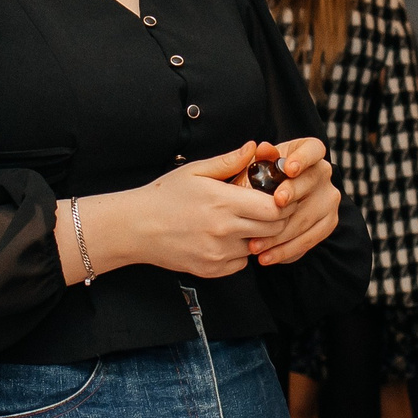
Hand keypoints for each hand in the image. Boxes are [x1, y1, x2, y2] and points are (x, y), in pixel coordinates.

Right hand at [93, 141, 285, 278]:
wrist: (136, 228)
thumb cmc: (164, 196)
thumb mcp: (195, 171)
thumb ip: (229, 161)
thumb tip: (254, 148)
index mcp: (223, 202)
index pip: (274, 208)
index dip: (280, 202)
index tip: (274, 196)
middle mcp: (224, 230)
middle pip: (273, 229)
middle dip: (274, 219)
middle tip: (263, 209)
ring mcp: (218, 253)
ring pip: (258, 247)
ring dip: (256, 236)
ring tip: (240, 223)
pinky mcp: (211, 270)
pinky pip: (241, 263)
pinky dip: (239, 253)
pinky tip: (224, 239)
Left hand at [247, 138, 339, 266]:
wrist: (266, 205)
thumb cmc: (256, 180)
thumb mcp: (252, 168)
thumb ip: (257, 159)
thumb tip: (262, 148)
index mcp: (307, 151)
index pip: (313, 149)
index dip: (303, 158)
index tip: (289, 169)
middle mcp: (323, 173)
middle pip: (312, 182)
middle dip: (292, 195)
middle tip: (273, 207)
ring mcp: (329, 199)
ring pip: (307, 216)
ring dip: (281, 232)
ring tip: (255, 245)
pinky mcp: (328, 222)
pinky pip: (310, 239)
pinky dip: (287, 250)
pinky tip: (267, 258)